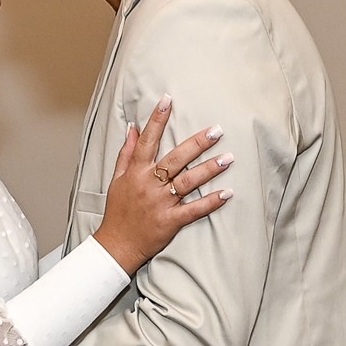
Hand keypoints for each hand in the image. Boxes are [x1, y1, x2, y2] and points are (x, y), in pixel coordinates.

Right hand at [94, 99, 233, 276]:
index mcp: (136, 172)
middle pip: (175, 159)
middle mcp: (149, 185)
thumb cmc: (118, 211)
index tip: (167, 100)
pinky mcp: (170, 221)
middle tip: (217, 130)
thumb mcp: (118, 179)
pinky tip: (227, 193)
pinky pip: (193, 210)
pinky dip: (210, 203)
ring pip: (188, 182)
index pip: (147, 141)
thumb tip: (132, 128)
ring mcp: (160, 203)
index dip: (157, 120)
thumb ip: (127, 153)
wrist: (116, 245)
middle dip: (197, 144)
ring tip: (228, 158)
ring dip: (209, 169)